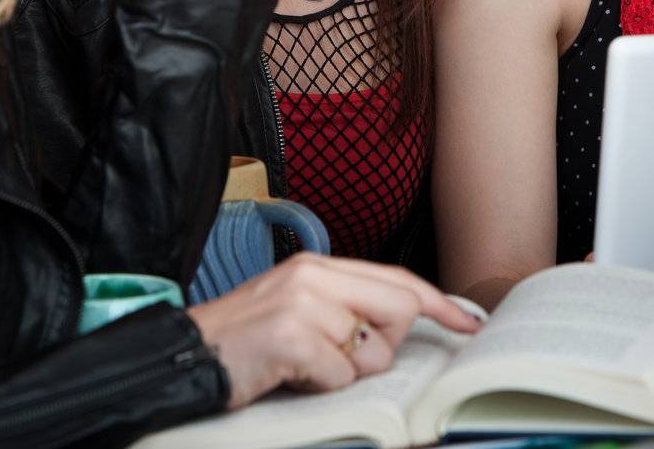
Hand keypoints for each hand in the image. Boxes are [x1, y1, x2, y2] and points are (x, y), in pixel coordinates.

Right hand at [187, 253, 481, 408]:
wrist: (185, 356)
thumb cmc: (245, 341)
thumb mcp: (297, 308)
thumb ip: (344, 307)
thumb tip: (400, 324)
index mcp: (317, 266)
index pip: (395, 279)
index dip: (438, 302)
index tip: (467, 323)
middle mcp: (313, 276)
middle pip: (397, 310)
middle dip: (380, 347)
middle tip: (336, 357)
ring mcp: (302, 304)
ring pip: (371, 352)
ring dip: (343, 373)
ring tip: (303, 366)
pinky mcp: (292, 337)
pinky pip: (341, 376)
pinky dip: (320, 388)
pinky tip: (291, 377)